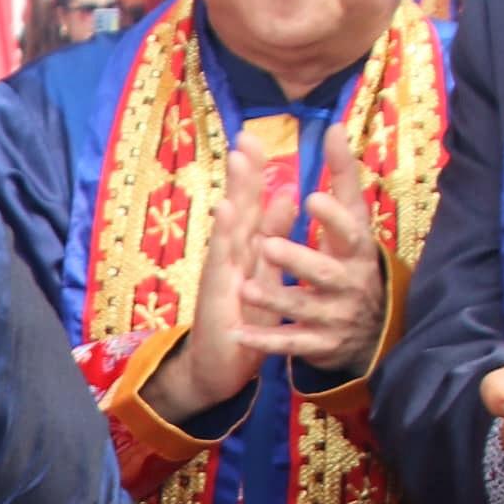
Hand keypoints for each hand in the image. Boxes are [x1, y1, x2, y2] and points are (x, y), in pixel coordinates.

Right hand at [146, 153, 288, 417]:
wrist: (217, 368)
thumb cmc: (243, 321)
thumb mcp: (264, 273)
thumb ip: (274, 235)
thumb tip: (287, 194)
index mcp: (245, 251)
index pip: (253, 205)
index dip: (255, 173)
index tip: (256, 139)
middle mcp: (230, 256)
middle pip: (239, 207)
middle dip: (243, 172)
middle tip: (245, 135)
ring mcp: (220, 273)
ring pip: (229, 228)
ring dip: (233, 192)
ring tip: (237, 160)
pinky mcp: (216, 294)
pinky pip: (221, 262)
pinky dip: (223, 236)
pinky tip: (225, 212)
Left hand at [235, 178, 389, 375]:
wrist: (372, 328)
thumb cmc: (352, 260)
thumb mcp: (352, 221)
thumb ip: (342, 177)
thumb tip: (331, 126)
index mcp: (356, 251)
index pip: (349, 231)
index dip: (332, 217)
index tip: (310, 197)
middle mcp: (348, 283)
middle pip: (324, 272)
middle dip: (297, 260)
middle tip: (267, 245)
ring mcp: (334, 316)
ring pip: (303, 309)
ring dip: (275, 299)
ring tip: (246, 287)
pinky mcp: (319, 345)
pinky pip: (290, 344)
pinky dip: (265, 341)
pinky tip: (239, 334)